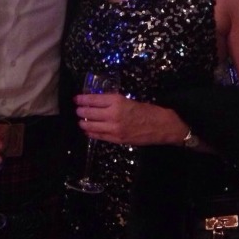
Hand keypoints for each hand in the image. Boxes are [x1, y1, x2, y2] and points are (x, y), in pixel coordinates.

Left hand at [74, 93, 188, 145]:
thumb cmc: (148, 110)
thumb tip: (98, 102)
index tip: (76, 98)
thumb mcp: (129, 100)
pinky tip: (87, 131)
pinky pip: (99, 136)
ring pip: (91, 125)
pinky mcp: (117, 139)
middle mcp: (113, 114)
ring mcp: (114, 128)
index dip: (82, 99)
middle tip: (77, 109)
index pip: (93, 99)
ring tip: (80, 120)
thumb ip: (114, 102)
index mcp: (117, 101)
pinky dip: (91, 133)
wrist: (162, 126)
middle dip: (80, 111)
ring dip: (83, 123)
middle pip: (89, 112)